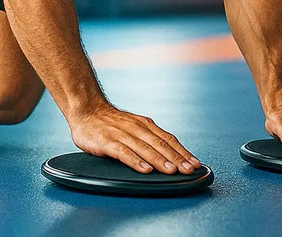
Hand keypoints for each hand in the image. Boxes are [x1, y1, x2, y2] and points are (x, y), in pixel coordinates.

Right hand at [69, 103, 200, 174]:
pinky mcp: (107, 142)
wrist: (86, 109)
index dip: (182, 152)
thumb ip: (149, 137)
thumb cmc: (111, 122)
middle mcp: (135, 128)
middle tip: (189, 170)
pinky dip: (135, 161)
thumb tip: (171, 153)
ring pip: (144, 148)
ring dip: (159, 160)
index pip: (168, 139)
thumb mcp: (134, 125)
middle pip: (159, 144)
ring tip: (171, 171)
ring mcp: (121, 134)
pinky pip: (123, 152)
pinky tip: (144, 169)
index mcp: (144, 125)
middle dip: (176, 158)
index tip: (196, 164)